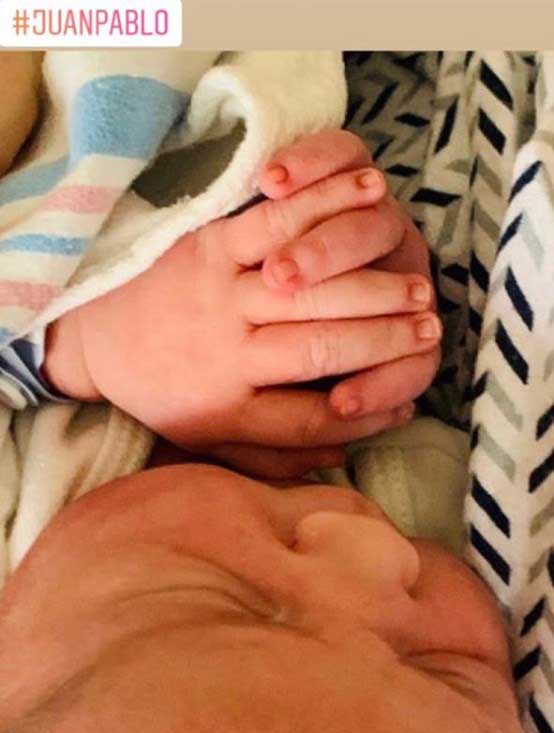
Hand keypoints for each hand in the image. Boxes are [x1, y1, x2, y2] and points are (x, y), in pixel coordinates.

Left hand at [43, 130, 439, 477]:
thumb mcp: (207, 442)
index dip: (368, 410)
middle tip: (430, 333)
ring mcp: (216, 296)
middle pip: (321, 352)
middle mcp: (224, 355)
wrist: (92, 336)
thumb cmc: (161, 393)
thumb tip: (344, 452)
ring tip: (418, 291)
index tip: (405, 402)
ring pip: (309, 294)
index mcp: (225, 410)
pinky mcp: (206, 247)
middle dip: (385, 343)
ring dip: (371, 289)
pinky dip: (323, 214)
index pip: (313, 418)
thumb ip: (275, 454)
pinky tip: (366, 212)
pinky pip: (274, 225)